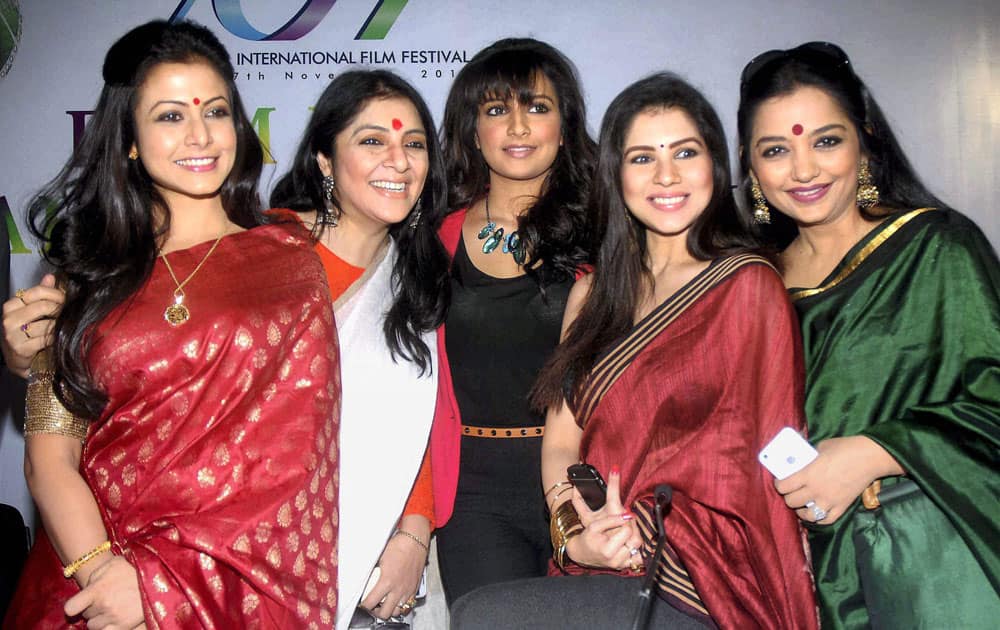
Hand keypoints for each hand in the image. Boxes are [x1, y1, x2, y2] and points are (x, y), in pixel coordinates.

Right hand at [3, 275, 63, 377]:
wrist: (17, 359)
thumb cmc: (26, 333)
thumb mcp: (30, 311)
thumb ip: (40, 294)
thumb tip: (50, 276)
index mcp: (11, 305)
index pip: (37, 292)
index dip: (56, 294)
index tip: (66, 299)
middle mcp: (9, 318)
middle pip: (44, 306)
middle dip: (61, 309)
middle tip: (69, 313)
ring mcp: (13, 334)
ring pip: (47, 324)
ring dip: (59, 326)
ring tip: (63, 327)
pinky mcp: (21, 349)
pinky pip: (47, 339)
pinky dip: (56, 338)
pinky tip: (58, 339)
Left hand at [64, 555, 144, 628]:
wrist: (157, 579)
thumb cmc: (133, 570)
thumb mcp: (113, 564)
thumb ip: (95, 575)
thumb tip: (88, 587)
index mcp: (97, 590)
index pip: (71, 608)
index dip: (73, 606)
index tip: (79, 604)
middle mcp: (103, 606)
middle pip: (85, 615)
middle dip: (92, 608)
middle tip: (104, 599)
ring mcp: (113, 618)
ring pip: (93, 626)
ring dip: (98, 619)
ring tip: (110, 609)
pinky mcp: (123, 626)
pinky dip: (107, 627)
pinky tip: (113, 618)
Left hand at [360, 521, 428, 619]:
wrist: (414, 541)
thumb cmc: (399, 546)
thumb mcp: (379, 558)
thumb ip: (371, 571)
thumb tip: (362, 576)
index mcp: (387, 581)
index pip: (371, 602)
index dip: (364, 605)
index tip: (362, 603)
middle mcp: (398, 589)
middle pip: (385, 613)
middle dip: (376, 612)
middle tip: (372, 606)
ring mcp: (407, 590)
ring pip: (397, 611)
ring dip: (389, 610)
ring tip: (384, 605)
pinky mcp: (414, 589)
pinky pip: (408, 605)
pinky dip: (401, 607)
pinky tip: (396, 601)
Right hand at [565, 466, 641, 569]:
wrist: (582, 553)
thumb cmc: (587, 537)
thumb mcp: (593, 525)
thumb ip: (611, 519)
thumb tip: (627, 515)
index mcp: (607, 550)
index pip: (627, 530)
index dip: (626, 520)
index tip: (623, 514)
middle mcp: (616, 559)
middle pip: (636, 539)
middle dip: (631, 527)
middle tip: (625, 521)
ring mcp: (621, 564)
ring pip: (639, 546)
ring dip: (635, 536)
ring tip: (626, 530)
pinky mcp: (625, 566)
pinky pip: (639, 558)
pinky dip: (638, 549)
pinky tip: (630, 542)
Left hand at [775, 435, 903, 524]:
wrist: (870, 457)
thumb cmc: (845, 448)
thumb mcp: (821, 447)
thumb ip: (809, 457)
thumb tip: (801, 460)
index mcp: (808, 474)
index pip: (783, 486)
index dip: (779, 485)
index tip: (780, 482)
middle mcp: (816, 490)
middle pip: (792, 502)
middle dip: (788, 497)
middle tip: (791, 492)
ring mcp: (830, 500)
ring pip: (808, 515)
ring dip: (801, 511)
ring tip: (801, 506)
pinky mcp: (842, 506)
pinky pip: (826, 520)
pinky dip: (819, 519)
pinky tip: (816, 513)